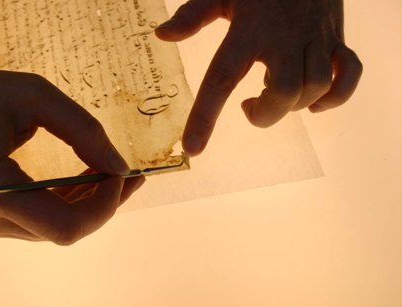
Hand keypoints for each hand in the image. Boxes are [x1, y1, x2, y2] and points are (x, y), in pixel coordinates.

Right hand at [0, 64, 144, 244]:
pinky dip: (67, 201)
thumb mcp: (34, 95)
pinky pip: (39, 220)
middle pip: (64, 230)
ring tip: (112, 173)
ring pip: (54, 228)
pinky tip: (86, 178)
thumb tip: (121, 168)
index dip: (104, 206)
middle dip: (104, 203)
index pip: (64, 226)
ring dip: (88, 202)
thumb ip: (84, 130)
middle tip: (132, 175)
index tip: (122, 173)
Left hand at [156, 0, 362, 154]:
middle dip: (266, 114)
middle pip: (284, 92)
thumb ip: (193, 15)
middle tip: (249, 106)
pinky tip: (315, 101)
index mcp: (248, 30)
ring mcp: (316, 38)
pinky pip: (348, 76)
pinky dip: (335, 97)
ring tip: (273, 94)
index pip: (222, 79)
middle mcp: (284, 37)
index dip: (205, 117)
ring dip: (295, 104)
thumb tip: (162, 35)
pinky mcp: (337, 39)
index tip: (193, 148)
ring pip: (316, 86)